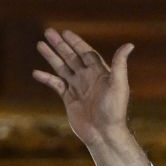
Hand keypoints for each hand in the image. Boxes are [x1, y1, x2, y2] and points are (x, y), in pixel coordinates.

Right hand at [33, 29, 149, 165]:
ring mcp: (78, 88)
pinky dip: (47, 78)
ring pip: (62, 68)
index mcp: (100, 73)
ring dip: (51, 57)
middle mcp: (88, 79)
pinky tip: (36, 72)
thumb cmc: (114, 110)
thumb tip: (129, 44)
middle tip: (48, 32)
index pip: (86, 53)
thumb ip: (119, 64)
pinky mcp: (69, 99)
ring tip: (40, 44)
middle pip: (72, 57)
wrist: (104, 133)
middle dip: (60, 45)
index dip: (77, 43)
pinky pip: (56, 85)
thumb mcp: (118, 84)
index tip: (66, 32)